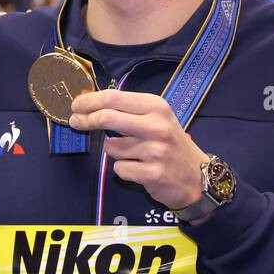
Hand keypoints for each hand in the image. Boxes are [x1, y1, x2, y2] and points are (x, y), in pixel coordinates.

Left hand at [69, 89, 207, 211]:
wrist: (197, 176)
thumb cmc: (171, 144)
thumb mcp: (157, 119)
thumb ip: (130, 111)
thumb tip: (92, 105)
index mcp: (157, 107)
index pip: (114, 98)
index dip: (90, 101)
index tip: (76, 105)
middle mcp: (157, 126)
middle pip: (108, 117)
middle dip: (86, 120)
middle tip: (76, 122)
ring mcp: (155, 150)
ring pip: (111, 147)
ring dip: (114, 151)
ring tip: (134, 154)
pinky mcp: (151, 173)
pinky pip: (120, 169)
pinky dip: (124, 170)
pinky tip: (140, 169)